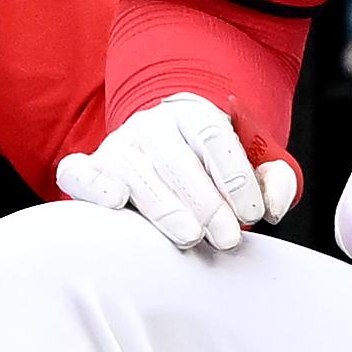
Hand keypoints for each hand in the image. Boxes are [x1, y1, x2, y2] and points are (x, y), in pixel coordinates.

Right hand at [53, 95, 299, 251]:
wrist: (163, 157)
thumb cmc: (211, 170)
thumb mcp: (249, 167)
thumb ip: (272, 180)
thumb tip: (274, 207)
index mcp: (192, 114)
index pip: (213, 135)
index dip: (235, 175)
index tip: (253, 213)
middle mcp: (151, 125)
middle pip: (176, 158)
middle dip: (205, 201)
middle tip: (227, 237)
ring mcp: (117, 146)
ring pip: (134, 170)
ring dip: (163, 205)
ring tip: (191, 237)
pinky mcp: (88, 169)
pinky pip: (77, 171)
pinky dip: (92, 185)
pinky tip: (116, 203)